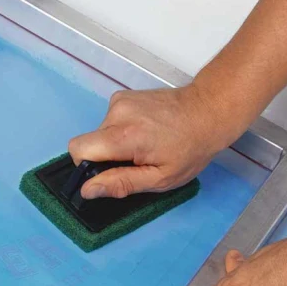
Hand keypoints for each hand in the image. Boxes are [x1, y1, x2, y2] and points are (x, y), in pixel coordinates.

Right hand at [68, 84, 234, 198]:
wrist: (208, 111)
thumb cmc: (190, 149)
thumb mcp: (160, 178)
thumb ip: (120, 183)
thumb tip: (87, 190)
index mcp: (124, 135)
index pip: (78, 149)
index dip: (87, 165)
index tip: (109, 172)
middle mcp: (116, 113)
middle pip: (91, 142)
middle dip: (107, 156)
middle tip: (137, 160)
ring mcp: (119, 101)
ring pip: (100, 132)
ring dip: (116, 142)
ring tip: (145, 143)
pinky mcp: (122, 95)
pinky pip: (110, 120)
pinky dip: (121, 128)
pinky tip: (145, 130)